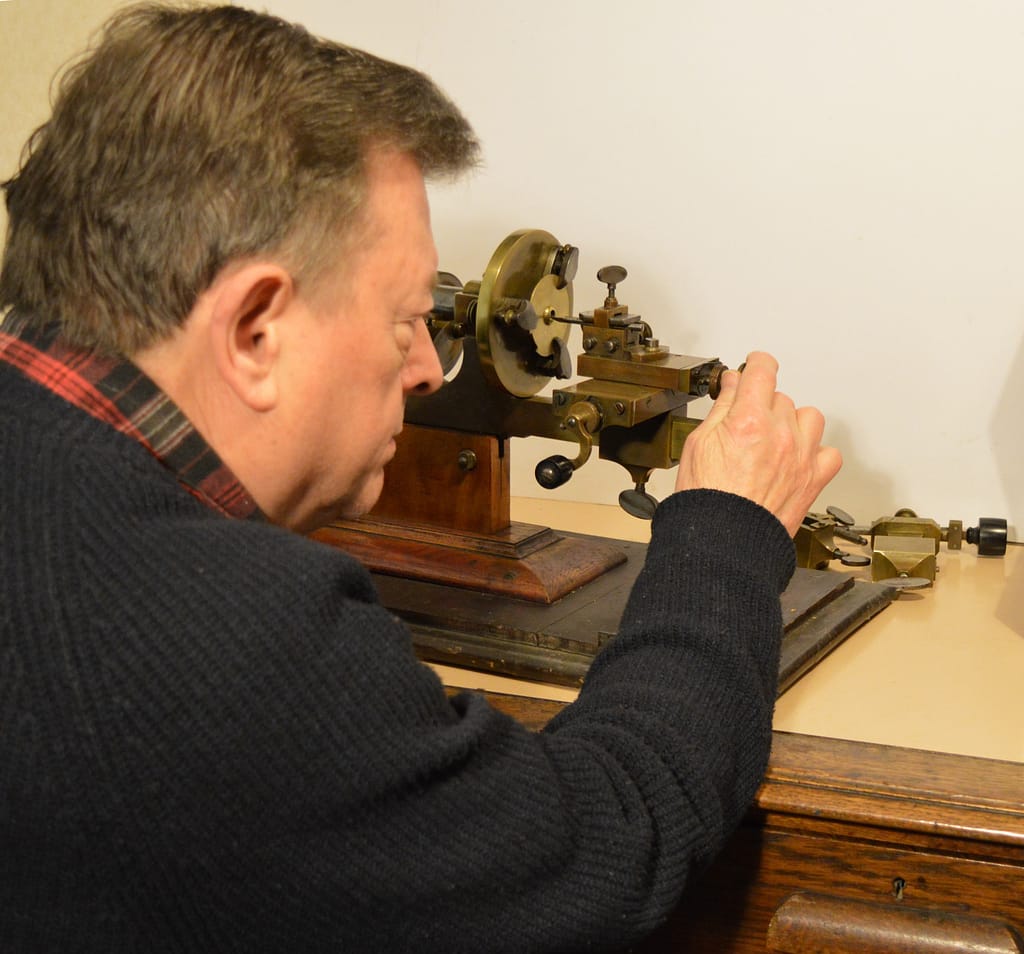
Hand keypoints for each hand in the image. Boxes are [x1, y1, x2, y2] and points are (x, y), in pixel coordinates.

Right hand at [674, 352, 841, 535]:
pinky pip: (829, 452)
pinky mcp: (813, 480)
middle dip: (763, 404)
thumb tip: (732, 385)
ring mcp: (802, 458)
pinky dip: (816, 452)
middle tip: (745, 421)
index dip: (757, 363)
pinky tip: (797, 458)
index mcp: (750, 421)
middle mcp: (781, 435)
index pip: (763, 371)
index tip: (754, 365)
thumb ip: (721, 409)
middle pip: (780, 397)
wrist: (722, 544)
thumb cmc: (706, 501)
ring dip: (793, 421)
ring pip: (809, 417)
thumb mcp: (698, 444)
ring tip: (774, 437)